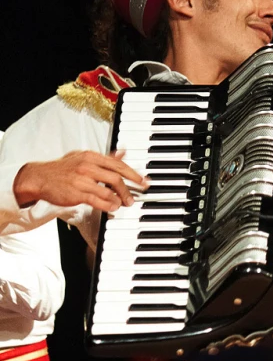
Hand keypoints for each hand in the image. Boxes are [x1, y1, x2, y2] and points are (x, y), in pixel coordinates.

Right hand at [13, 150, 148, 212]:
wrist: (39, 177)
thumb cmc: (63, 169)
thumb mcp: (84, 157)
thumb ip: (105, 157)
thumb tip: (123, 152)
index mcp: (91, 156)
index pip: (118, 164)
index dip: (133, 173)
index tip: (143, 181)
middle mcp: (88, 166)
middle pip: (116, 176)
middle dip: (129, 188)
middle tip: (136, 196)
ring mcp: (82, 179)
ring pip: (108, 189)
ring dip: (120, 198)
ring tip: (125, 203)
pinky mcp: (76, 193)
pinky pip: (97, 199)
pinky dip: (108, 204)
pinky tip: (113, 207)